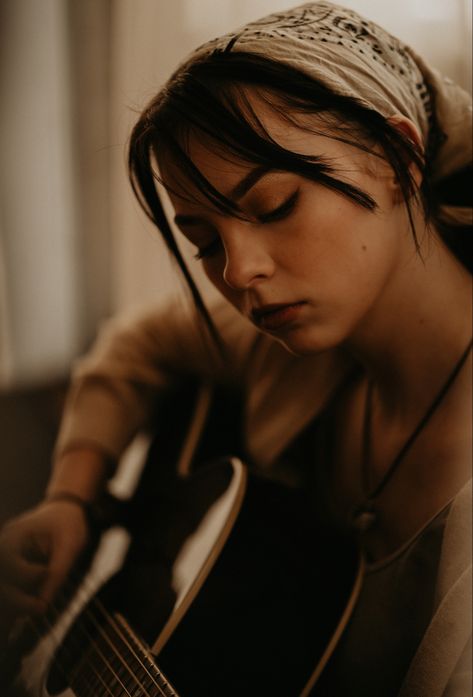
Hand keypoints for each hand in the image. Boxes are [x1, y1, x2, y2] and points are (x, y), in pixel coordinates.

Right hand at [0, 500, 89, 632]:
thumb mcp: (69, 545)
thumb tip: (43, 605)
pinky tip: (20, 623)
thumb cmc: (69, 524)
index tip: (46, 572)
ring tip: (30, 619)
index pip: (7, 562)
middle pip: (0, 581)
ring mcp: (5, 562)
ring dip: (13, 606)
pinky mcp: (12, 573)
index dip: (26, 574)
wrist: (68, 511)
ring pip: (4, 588)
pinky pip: (10, 589)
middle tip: (41, 610)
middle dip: (15, 600)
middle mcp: (3, 549)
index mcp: (13, 536)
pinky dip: (15, 605)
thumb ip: (57, 573)